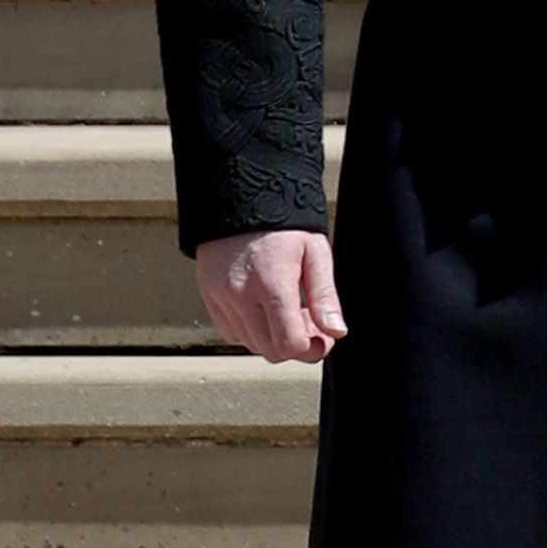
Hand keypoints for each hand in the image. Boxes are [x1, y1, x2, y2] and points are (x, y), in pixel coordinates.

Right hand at [197, 228, 345, 362]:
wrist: (242, 197)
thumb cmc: (284, 223)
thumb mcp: (315, 253)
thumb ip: (325, 296)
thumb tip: (337, 331)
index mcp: (272, 285)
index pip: (288, 344)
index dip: (311, 350)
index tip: (324, 339)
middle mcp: (240, 296)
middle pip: (269, 350)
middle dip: (295, 347)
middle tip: (311, 325)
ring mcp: (220, 297)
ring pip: (249, 344)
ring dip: (273, 339)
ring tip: (290, 312)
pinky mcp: (209, 295)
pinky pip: (230, 332)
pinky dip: (250, 331)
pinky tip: (266, 310)